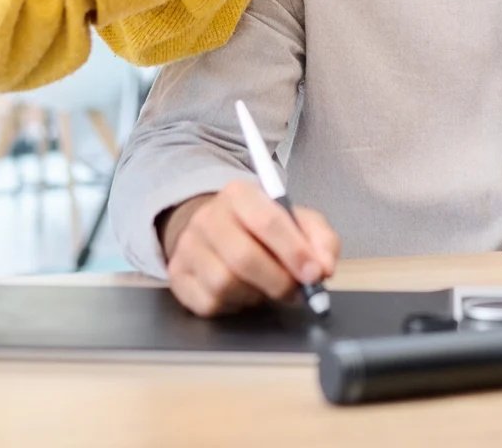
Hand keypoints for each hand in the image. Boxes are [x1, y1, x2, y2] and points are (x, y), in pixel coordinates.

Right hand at [161, 181, 340, 317]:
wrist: (216, 230)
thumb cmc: (262, 229)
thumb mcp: (297, 222)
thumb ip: (320, 240)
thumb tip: (324, 268)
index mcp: (239, 194)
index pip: (268, 221)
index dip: (295, 252)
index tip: (315, 274)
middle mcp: (208, 217)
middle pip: (244, 257)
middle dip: (278, 281)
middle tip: (295, 292)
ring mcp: (188, 247)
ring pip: (224, 284)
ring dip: (255, 294)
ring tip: (264, 286)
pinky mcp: (177, 276)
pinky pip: (209, 303)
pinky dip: (233, 305)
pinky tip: (241, 293)